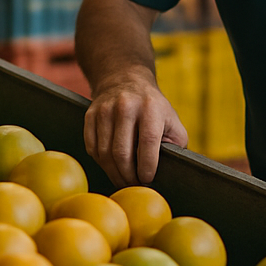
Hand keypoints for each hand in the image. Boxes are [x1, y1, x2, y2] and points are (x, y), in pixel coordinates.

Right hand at [84, 69, 188, 186]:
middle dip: (128, 177)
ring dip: (114, 173)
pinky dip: (101, 163)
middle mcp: (126, 106)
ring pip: (104, 153)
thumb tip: (170, 170)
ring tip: (124, 180)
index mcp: (150, 107)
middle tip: (134, 185)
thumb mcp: (172, 121)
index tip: (148, 180)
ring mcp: (105, 110)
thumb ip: (175, 144)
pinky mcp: (90, 115)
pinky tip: (111, 166)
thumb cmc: (153, 108)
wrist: (125, 80)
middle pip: (122, 152)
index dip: (147, 167)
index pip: (147, 143)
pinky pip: (92, 148)